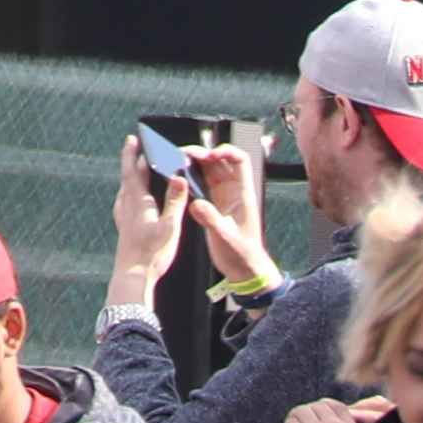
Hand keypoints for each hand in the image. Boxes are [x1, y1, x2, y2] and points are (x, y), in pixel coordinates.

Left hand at [104, 138, 188, 305]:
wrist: (133, 277)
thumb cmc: (152, 254)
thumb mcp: (170, 227)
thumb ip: (175, 201)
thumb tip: (179, 177)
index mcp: (137, 202)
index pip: (133, 171)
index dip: (133, 155)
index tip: (133, 140)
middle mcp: (127, 206)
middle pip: (127, 177)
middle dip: (131, 161)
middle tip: (133, 147)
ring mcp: (123, 217)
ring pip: (124, 189)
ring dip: (129, 176)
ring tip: (134, 170)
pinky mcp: (123, 228)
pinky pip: (123, 202)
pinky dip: (127, 193)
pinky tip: (128, 201)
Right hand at [186, 142, 282, 292]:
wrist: (244, 271)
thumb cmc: (241, 255)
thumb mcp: (225, 238)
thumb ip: (211, 220)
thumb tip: (196, 204)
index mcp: (242, 194)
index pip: (239, 161)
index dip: (225, 152)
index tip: (208, 155)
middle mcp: (234, 192)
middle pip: (220, 161)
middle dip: (203, 153)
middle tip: (184, 154)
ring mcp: (224, 197)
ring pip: (210, 170)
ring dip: (196, 162)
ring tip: (178, 160)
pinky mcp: (214, 205)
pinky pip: (203, 183)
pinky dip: (192, 176)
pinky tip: (180, 176)